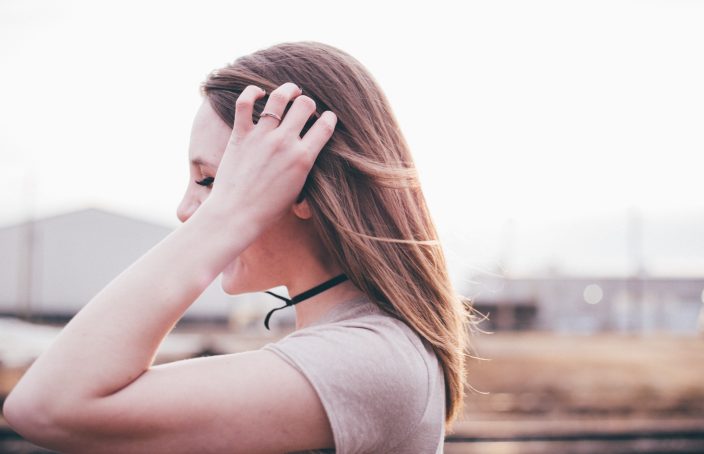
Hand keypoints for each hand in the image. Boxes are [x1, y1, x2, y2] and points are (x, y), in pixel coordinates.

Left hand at [203, 82, 336, 230]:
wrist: (237, 215)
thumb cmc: (268, 210)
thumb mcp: (297, 191)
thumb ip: (304, 169)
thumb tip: (309, 157)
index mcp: (303, 158)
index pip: (325, 126)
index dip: (330, 118)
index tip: (327, 118)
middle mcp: (285, 142)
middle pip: (305, 105)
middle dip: (309, 104)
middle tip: (305, 108)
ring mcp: (262, 137)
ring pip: (280, 98)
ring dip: (288, 90)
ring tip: (291, 90)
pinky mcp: (240, 135)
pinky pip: (244, 103)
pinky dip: (252, 92)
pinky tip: (258, 93)